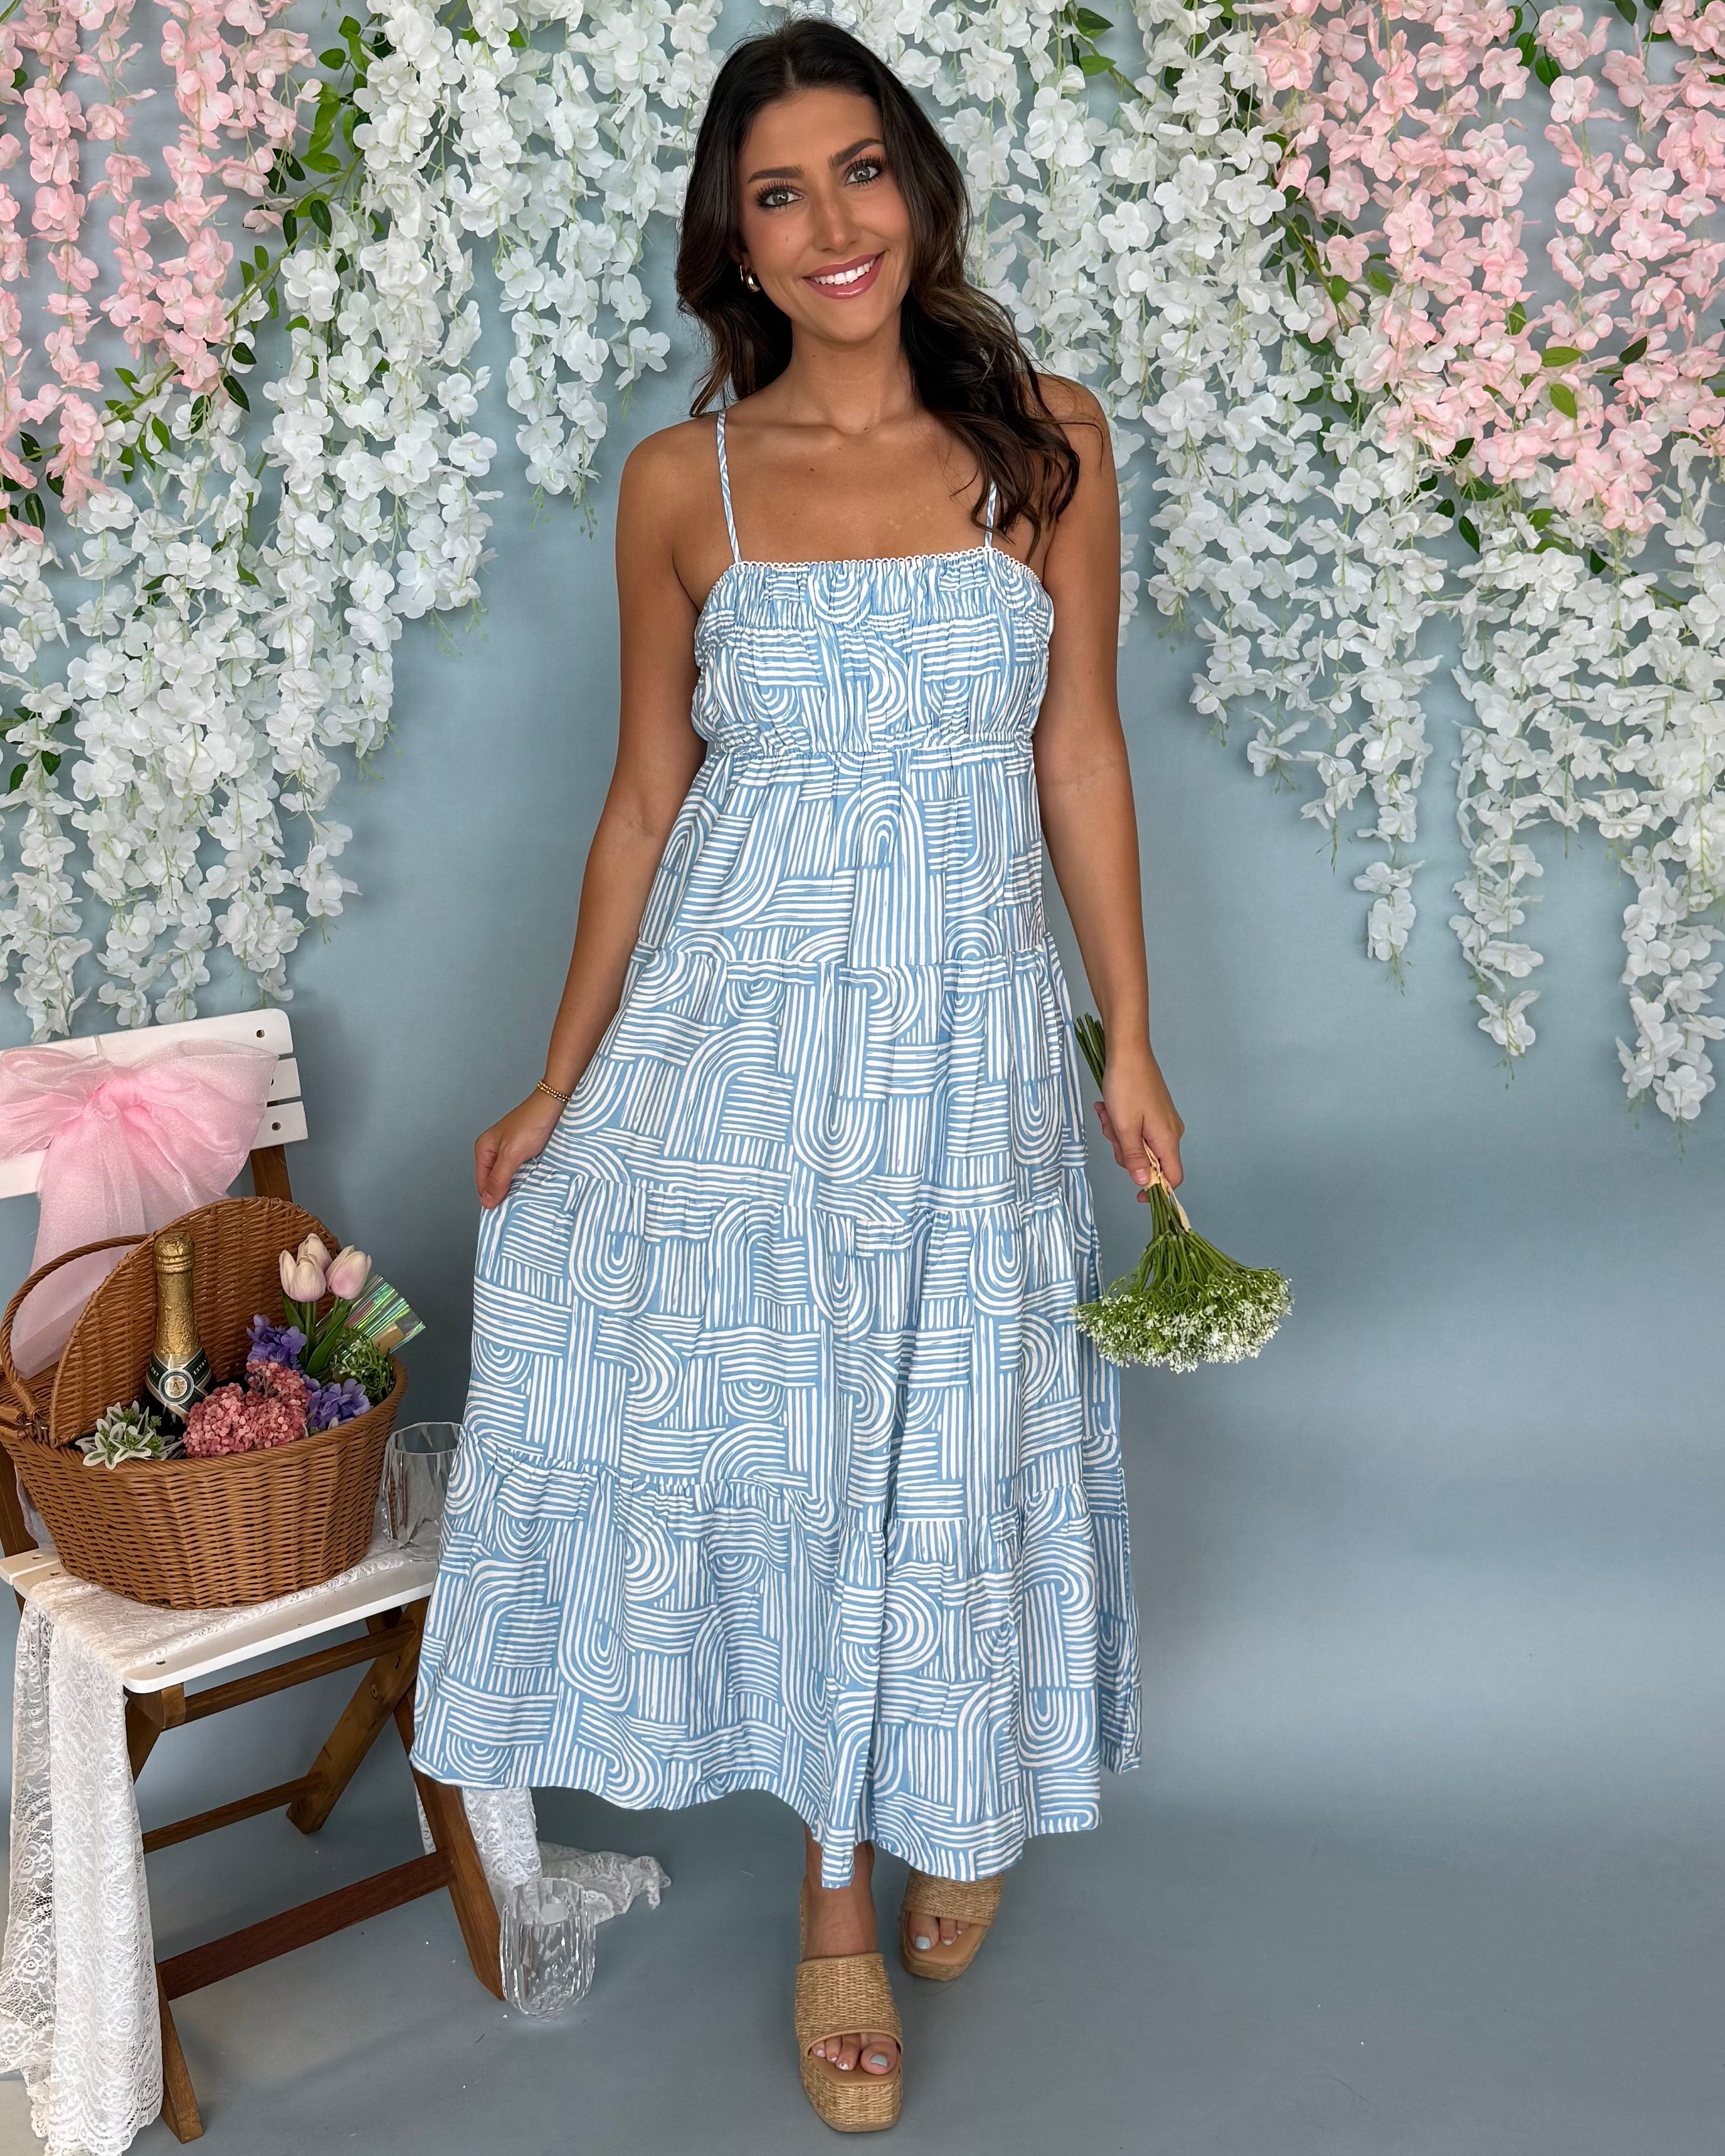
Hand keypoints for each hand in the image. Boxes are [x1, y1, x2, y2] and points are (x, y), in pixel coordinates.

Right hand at [475, 1092, 565, 1207]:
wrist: (555, 1104)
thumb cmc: (532, 1122)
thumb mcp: (512, 1154)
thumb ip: (498, 1179)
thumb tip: (487, 1201)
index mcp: (484, 1149)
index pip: (482, 1184)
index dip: (492, 1198)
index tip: (503, 1213)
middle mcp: (494, 1151)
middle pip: (495, 1182)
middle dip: (505, 1193)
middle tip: (518, 1205)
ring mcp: (510, 1151)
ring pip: (510, 1177)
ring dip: (518, 1186)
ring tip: (528, 1195)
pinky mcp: (525, 1152)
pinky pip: (523, 1171)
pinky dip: (528, 1178)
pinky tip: (535, 1183)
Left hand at [1093, 1044, 1184, 1197]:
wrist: (1128, 1051)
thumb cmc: (1126, 1087)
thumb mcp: (1125, 1127)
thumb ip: (1134, 1157)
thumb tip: (1143, 1183)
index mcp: (1168, 1139)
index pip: (1172, 1177)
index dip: (1155, 1189)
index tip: (1136, 1194)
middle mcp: (1170, 1132)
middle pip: (1150, 1161)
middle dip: (1125, 1152)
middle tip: (1111, 1132)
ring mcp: (1162, 1120)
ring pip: (1139, 1144)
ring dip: (1118, 1134)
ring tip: (1107, 1114)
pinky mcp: (1153, 1110)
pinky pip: (1136, 1128)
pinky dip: (1121, 1122)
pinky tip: (1109, 1108)